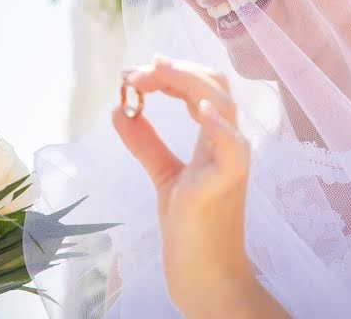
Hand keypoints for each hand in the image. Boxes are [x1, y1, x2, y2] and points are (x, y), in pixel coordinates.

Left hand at [113, 55, 255, 315]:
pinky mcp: (222, 185)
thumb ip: (147, 143)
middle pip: (214, 86)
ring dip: (185, 82)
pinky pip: (231, 149)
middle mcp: (228, 146)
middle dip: (174, 71)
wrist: (207, 280)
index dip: (171, 73)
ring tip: (151, 74)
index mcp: (216, 141)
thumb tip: (119, 110)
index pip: (201, 89)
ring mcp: (229, 163)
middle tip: (133, 73)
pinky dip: (218, 125)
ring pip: (221, 104)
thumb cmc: (192, 231)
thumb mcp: (164, 177)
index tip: (135, 72)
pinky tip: (199, 108)